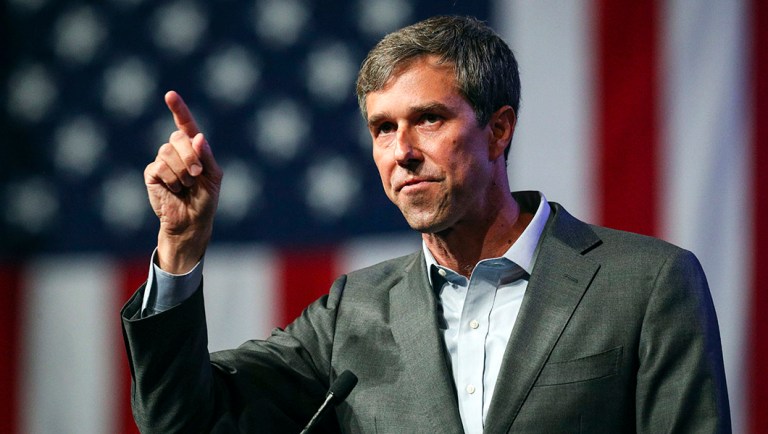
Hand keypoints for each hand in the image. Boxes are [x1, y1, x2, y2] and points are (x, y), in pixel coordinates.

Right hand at [144, 91, 222, 273]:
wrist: (191, 221)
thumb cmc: (206, 199)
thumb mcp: (213, 177)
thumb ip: (207, 156)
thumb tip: (197, 136)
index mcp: (194, 148)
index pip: (186, 124)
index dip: (178, 109)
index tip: (170, 95)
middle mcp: (177, 151)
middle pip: (178, 138)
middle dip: (190, 156)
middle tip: (197, 174)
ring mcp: (163, 161)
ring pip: (167, 152)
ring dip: (182, 171)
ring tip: (186, 185)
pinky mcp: (152, 173)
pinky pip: (159, 166)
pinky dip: (171, 179)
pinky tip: (174, 189)